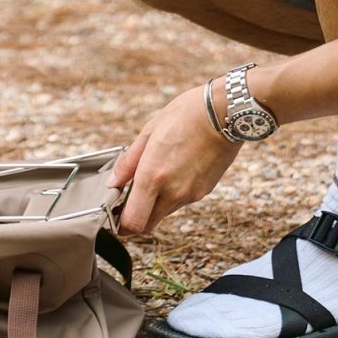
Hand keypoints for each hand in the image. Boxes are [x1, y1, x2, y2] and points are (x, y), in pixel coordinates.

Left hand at [109, 84, 240, 234]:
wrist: (225, 112)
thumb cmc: (186, 115)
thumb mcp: (149, 131)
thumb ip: (128, 162)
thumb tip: (113, 182)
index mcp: (152, 176)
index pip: (133, 222)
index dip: (121, 225)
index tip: (116, 215)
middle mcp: (172, 192)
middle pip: (148, 225)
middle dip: (136, 218)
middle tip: (129, 201)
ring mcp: (190, 194)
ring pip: (164, 212)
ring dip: (155, 204)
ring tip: (155, 175)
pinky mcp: (204, 191)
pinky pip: (181, 202)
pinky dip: (173, 194)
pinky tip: (175, 170)